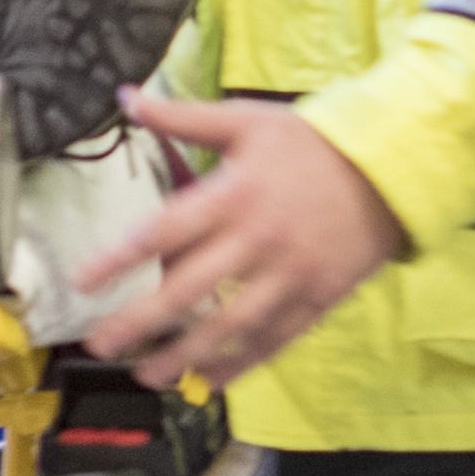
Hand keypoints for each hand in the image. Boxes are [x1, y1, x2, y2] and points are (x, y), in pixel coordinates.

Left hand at [69, 93, 406, 383]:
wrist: (393, 168)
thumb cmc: (311, 143)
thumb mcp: (247, 120)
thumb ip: (182, 117)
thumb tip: (125, 95)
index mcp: (235, 193)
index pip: (165, 229)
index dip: (121, 258)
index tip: (82, 281)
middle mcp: (258, 239)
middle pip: (191, 288)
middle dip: (141, 321)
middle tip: (100, 345)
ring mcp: (290, 274)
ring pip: (231, 325)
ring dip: (185, 355)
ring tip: (146, 375)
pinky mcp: (318, 299)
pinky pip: (274, 340)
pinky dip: (241, 364)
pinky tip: (207, 380)